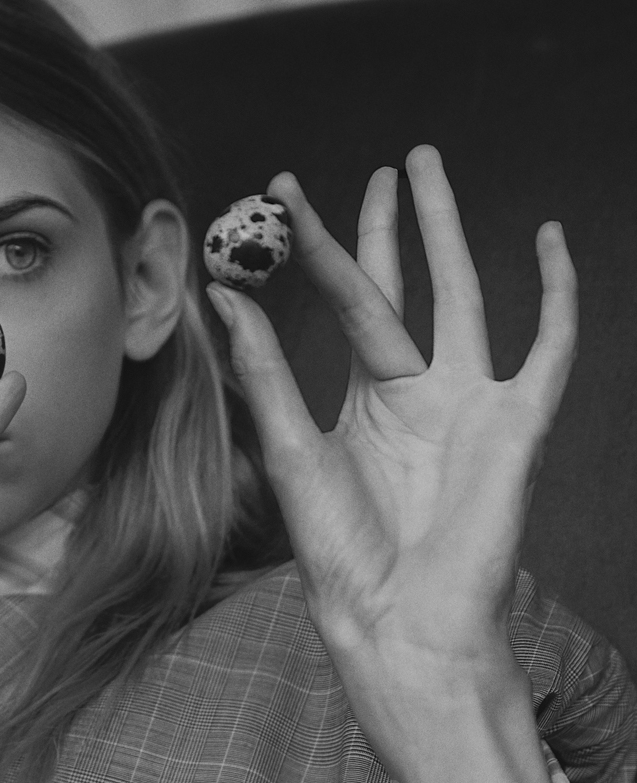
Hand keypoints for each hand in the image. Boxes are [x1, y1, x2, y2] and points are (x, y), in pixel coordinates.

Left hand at [207, 146, 576, 780]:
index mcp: (365, 399)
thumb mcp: (289, 451)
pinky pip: (549, 347)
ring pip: (467, 294)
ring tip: (431, 169)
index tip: (283, 192)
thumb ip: (265, 372)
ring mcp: (471, 402)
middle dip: (395, 225)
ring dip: (451, 231)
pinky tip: (551, 241)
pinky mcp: (518, 424)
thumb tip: (225, 294)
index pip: (345, 302)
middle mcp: (419, 391)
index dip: (317, 247)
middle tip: (387, 163)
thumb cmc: (343, 553)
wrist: (399, 619)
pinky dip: (557, 294)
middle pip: (408, 286)